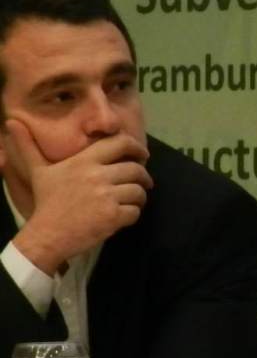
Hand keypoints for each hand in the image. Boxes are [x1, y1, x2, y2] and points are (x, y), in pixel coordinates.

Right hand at [6, 123, 151, 272]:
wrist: (47, 235)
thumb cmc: (47, 202)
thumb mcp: (39, 172)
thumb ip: (29, 147)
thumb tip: (11, 122)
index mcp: (83, 161)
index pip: (120, 143)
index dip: (136, 147)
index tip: (142, 155)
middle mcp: (97, 175)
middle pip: (136, 169)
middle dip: (143, 177)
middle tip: (142, 183)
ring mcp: (106, 196)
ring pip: (139, 191)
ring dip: (139, 197)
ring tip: (132, 201)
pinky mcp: (113, 216)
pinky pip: (136, 211)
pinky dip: (133, 214)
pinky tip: (124, 216)